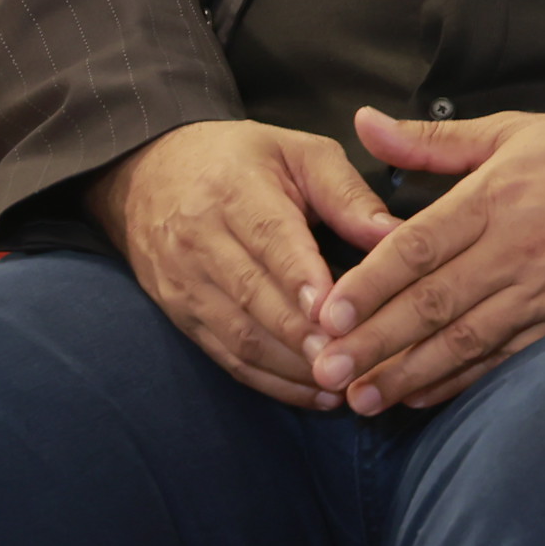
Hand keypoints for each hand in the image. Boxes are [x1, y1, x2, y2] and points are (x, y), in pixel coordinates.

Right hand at [87, 119, 399, 408]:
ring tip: (344, 383)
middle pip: (254, 296)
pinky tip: (314, 393)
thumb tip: (395, 234)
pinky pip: (226, 357)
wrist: (149, 174)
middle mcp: (201, 241)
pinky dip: (271, 381)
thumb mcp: (298, 152)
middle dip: (304, 335)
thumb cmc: (241, 160)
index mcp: (235, 191)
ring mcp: (186, 284)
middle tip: (352, 360)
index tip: (335, 310)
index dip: (301, 278)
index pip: (269, 238)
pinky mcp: (182, 315)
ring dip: (292, 367)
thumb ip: (347, 193)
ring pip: (239, 335)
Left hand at [302, 107, 544, 413]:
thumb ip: (435, 141)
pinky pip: (509, 359)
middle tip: (324, 368)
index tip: (325, 313)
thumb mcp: (519, 129)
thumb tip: (364, 123)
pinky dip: (464, 382)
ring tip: (360, 396)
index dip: (368, 284)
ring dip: (408, 372)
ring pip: (466, 340)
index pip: (417, 246)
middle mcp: (520, 247)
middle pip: (432, 303)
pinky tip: (425, 397)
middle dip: (373, 340)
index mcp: (499, 195)